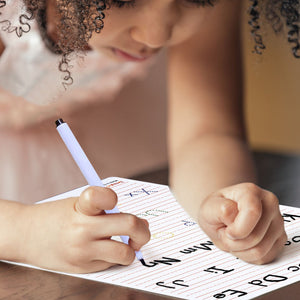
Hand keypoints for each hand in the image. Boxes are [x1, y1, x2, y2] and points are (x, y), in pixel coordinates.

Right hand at [23, 186, 149, 272]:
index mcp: (81, 206)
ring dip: (131, 248)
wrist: (26, 235)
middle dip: (142, 229)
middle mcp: (82, 229)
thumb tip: (140, 223)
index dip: (113, 198)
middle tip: (141, 229)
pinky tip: (105, 250)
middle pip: (129, 224)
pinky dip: (115, 257)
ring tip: (125, 243)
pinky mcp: (83, 268)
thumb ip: (105, 210)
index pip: (104, 196)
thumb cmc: (56, 216)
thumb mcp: (77, 204)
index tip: (114, 203)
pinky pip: (111, 263)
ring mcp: (82, 251)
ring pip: (125, 252)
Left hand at [198, 183, 286, 263]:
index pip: (252, 213)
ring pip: (261, 250)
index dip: (237, 229)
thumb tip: (234, 216)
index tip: (226, 230)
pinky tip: (241, 244)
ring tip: (233, 237)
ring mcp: (277, 221)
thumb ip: (221, 210)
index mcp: (251, 192)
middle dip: (234, 241)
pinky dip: (248, 256)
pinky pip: (265, 257)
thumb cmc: (216, 210)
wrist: (222, 215)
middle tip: (225, 232)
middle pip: (255, 236)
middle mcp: (269, 203)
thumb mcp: (209, 208)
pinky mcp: (280, 238)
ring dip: (240, 250)